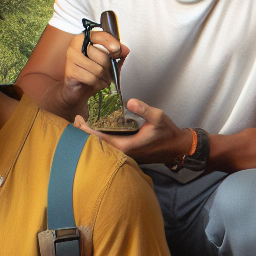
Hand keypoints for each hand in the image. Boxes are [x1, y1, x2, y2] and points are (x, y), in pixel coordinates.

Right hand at [62, 30, 128, 109]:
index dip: (114, 45)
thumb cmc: (92, 72)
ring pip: (98, 69)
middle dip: (109, 68)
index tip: (118, 52)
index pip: (102, 36)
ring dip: (104, 77)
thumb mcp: (108, 61)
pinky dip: (97, 83)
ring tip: (100, 77)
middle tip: (107, 71)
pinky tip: (94, 82)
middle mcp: (75, 45)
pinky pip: (92, 78)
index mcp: (85, 38)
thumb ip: (116, 53)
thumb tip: (125, 50)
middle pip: (103, 56)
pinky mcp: (70, 71)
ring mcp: (71, 58)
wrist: (77, 89)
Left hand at [75, 99, 189, 165]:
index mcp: (126, 146)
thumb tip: (130, 101)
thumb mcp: (158, 117)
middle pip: (97, 144)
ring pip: (103, 146)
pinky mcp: (128, 153)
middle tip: (78, 118)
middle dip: (85, 132)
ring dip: (93, 135)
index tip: (79, 119)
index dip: (86, 129)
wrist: (177, 148)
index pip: (99, 139)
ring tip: (85, 122)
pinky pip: (110, 146)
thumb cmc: (168, 133)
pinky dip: (102, 137)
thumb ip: (144, 109)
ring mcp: (125, 154)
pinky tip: (100, 128)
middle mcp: (123, 152)